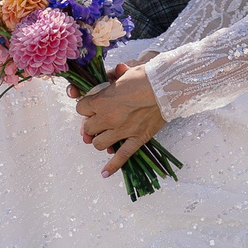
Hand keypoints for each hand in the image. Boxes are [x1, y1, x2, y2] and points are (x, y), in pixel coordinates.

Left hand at [73, 63, 164, 179]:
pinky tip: (104, 173)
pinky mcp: (137, 139)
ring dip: (100, 140)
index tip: (91, 105)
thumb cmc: (145, 76)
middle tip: (98, 121)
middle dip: (91, 124)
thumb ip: (113, 77)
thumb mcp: (123, 73)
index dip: (85, 106)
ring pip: (99, 143)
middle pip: (88, 128)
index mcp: (101, 101)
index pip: (81, 108)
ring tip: (104, 136)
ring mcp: (122, 131)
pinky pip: (122, 156)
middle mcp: (108, 118)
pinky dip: (112, 166)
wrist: (166, 87)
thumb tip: (112, 74)